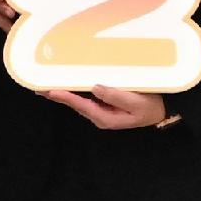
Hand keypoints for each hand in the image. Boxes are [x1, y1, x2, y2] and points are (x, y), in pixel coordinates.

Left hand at [53, 84, 169, 131]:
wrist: (162, 110)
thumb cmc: (150, 106)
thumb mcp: (136, 102)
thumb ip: (116, 96)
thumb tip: (96, 88)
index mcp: (105, 117)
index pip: (82, 106)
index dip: (66, 98)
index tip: (51, 91)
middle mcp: (99, 115)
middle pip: (75, 104)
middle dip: (58, 95)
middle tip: (39, 86)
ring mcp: (101, 110)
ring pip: (78, 100)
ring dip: (63, 92)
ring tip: (46, 83)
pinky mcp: (104, 103)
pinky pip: (85, 96)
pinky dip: (74, 89)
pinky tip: (66, 82)